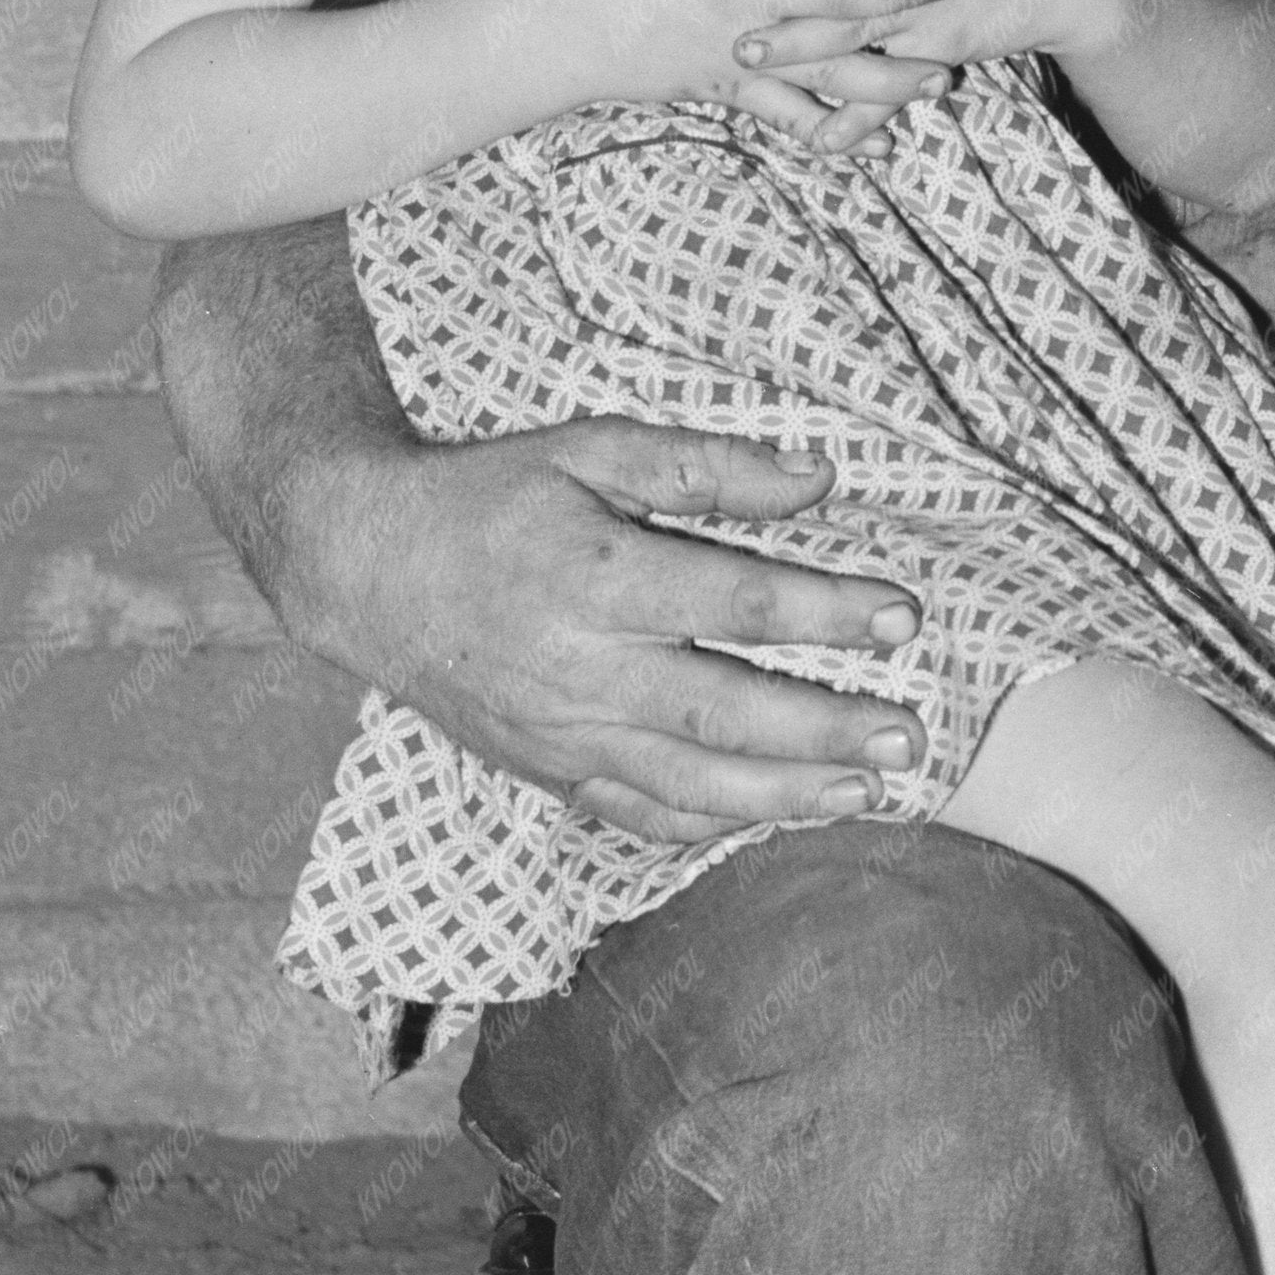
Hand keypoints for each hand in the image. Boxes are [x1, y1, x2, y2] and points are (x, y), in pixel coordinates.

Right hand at [286, 417, 929, 847]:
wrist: (365, 570)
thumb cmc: (489, 500)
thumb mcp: (589, 450)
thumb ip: (704, 466)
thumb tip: (817, 478)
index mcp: (598, 579)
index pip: (735, 605)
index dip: (827, 613)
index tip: (902, 617)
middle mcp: (582, 668)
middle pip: (725, 710)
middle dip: (826, 730)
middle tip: (908, 736)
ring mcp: (563, 734)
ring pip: (690, 781)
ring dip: (786, 794)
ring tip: (865, 793)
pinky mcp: (547, 771)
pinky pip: (638, 813)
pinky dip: (710, 824)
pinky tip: (773, 816)